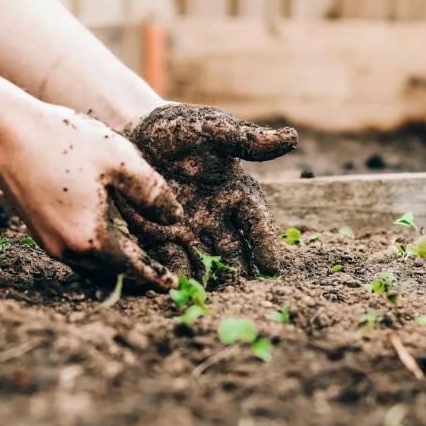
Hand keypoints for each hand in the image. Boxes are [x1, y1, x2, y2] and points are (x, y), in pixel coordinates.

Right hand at [0, 104, 182, 290]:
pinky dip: (98, 254)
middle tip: (161, 277)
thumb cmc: (64, 141)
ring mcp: (48, 242)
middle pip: (111, 273)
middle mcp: (67, 250)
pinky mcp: (38, 230)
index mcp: (91, 238)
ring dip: (116, 267)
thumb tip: (175, 219)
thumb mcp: (121, 161)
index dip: (156, 276)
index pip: (133, 267)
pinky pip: (76, 253)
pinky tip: (108, 241)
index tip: (174, 285)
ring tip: (139, 262)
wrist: (5, 132)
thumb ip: (153, 193)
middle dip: (137, 277)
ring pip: (92, 266)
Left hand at [117, 103, 296, 278]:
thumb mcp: (213, 129)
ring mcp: (191, 230)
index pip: (256, 222)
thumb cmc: (180, 128)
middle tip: (246, 293)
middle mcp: (218, 217)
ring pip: (206, 261)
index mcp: (237, 193)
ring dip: (211, 279)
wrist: (134, 132)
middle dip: (241, 271)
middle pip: (235, 250)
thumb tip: (291, 138)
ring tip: (214, 297)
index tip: (272, 266)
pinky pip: (172, 259)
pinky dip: (178, 273)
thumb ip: (246, 140)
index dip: (265, 243)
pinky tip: (180, 287)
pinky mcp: (162, 237)